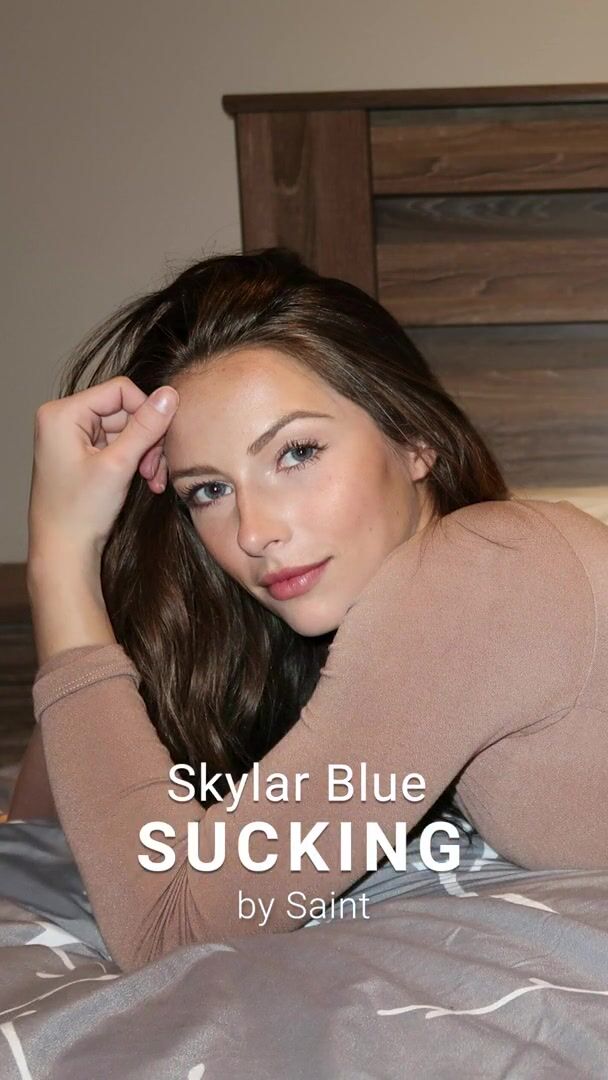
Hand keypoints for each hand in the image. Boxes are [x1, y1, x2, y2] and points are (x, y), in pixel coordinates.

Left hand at [28, 376, 178, 563]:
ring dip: (145, 454)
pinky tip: (146, 481)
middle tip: (155, 470)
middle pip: (124, 411)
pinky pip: (119, 445)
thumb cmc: (80, 512)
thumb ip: (146, 427)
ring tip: (153, 480)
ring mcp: (73, 437)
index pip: (120, 391)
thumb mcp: (118, 465)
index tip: (160, 443)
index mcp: (62, 414)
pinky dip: (136, 461)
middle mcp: (64, 419)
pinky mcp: (83, 453)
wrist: (64, 551)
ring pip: (127, 429)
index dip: (146, 413)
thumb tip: (170, 395)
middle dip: (146, 440)